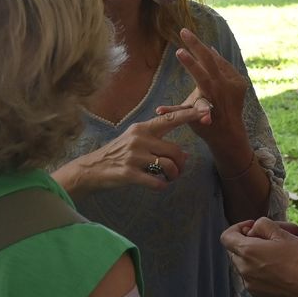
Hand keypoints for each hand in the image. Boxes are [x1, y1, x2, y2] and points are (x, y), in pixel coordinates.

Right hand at [59, 106, 198, 196]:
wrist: (92, 169)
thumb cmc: (118, 154)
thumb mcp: (135, 140)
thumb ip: (158, 142)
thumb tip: (184, 153)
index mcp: (142, 128)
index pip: (170, 119)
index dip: (188, 115)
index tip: (205, 110)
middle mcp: (139, 139)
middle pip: (175, 150)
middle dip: (181, 163)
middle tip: (178, 171)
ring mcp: (134, 157)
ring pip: (169, 166)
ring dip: (173, 176)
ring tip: (168, 178)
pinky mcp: (129, 174)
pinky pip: (156, 182)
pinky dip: (162, 186)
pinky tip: (158, 185)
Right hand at [159, 28, 250, 156]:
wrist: (230, 132)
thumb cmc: (205, 125)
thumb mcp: (189, 116)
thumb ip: (174, 111)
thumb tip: (158, 110)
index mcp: (210, 92)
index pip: (199, 73)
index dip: (189, 62)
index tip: (178, 51)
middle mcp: (224, 85)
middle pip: (210, 59)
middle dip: (195, 44)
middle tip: (183, 31)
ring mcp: (235, 83)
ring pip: (218, 61)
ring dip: (204, 49)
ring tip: (190, 37)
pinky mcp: (241, 82)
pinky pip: (226, 66)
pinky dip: (216, 58)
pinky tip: (208, 50)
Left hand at [222, 217, 297, 296]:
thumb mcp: (283, 233)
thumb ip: (262, 224)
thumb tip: (252, 228)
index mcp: (247, 252)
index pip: (226, 237)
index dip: (237, 228)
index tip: (252, 228)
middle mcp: (244, 271)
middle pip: (235, 253)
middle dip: (246, 244)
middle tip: (267, 242)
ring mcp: (250, 287)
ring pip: (244, 268)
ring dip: (253, 261)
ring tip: (275, 259)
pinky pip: (253, 283)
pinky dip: (260, 276)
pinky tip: (279, 274)